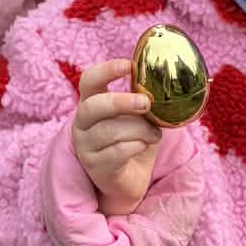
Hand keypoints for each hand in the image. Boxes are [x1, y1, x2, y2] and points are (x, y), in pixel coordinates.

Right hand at [72, 60, 161, 216]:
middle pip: (93, 106)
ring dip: (139, 130)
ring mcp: (85, 146)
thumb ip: (142, 100)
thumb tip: (163, 81)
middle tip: (146, 103)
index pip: (89, 80)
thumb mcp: (138, 116)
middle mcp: (82, 123)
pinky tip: (145, 145)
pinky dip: (137, 146)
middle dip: (121, 102)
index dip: (105, 70)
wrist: (129, 180)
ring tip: (154, 134)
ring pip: (110, 131)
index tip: (128, 66)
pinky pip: (117, 152)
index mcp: (91, 103)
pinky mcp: (95, 166)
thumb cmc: (133, 141)